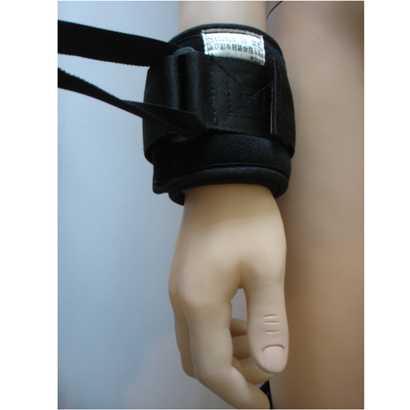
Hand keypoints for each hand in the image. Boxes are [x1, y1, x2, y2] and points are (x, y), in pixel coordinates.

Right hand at [168, 184, 288, 408]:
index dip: (237, 394)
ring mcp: (179, 290)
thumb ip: (269, 321)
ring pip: (195, 343)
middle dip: (230, 376)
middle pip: (198, 361)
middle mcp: (180, 302)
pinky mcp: (185, 280)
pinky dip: (218, 335)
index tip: (262, 403)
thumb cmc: (248, 220)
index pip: (212, 369)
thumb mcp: (267, 269)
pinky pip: (195, 323)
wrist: (222, 179)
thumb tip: (273, 366)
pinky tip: (241, 320)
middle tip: (263, 368)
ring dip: (225, 355)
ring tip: (258, 341)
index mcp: (199, 304)